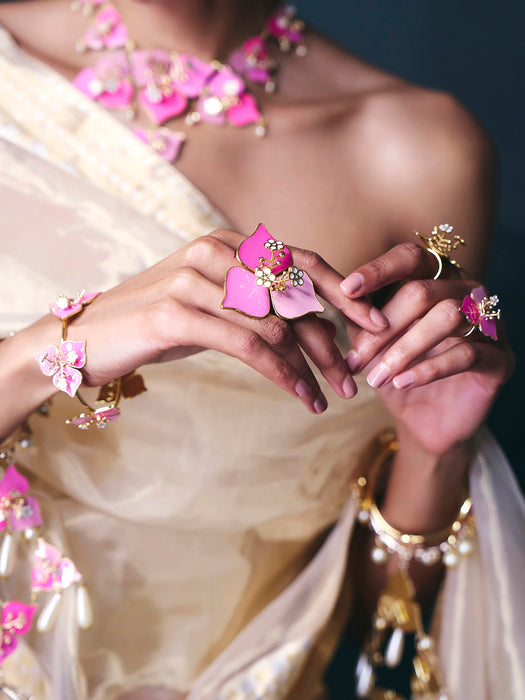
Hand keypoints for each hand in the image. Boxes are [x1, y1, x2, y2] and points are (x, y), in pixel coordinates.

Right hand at [70, 228, 388, 413]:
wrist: (87, 338)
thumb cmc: (156, 322)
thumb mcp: (212, 305)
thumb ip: (255, 303)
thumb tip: (312, 322)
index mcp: (228, 243)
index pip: (301, 263)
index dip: (345, 292)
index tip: (376, 324)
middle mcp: (215, 252)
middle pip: (295, 296)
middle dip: (333, 341)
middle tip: (355, 379)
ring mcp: (194, 279)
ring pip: (276, 325)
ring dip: (310, 367)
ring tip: (329, 397)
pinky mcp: (176, 312)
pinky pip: (248, 345)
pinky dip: (282, 374)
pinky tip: (300, 396)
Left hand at [340, 242, 514, 453]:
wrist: (425, 424)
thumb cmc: (397, 375)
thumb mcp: (372, 346)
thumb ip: (359, 319)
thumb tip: (335, 297)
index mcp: (436, 281)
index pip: (411, 258)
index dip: (379, 270)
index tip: (346, 290)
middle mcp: (467, 294)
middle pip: (423, 291)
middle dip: (382, 327)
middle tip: (355, 360)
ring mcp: (488, 324)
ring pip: (448, 316)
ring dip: (405, 348)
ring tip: (376, 377)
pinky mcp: (500, 360)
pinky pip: (466, 354)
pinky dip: (429, 369)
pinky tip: (402, 383)